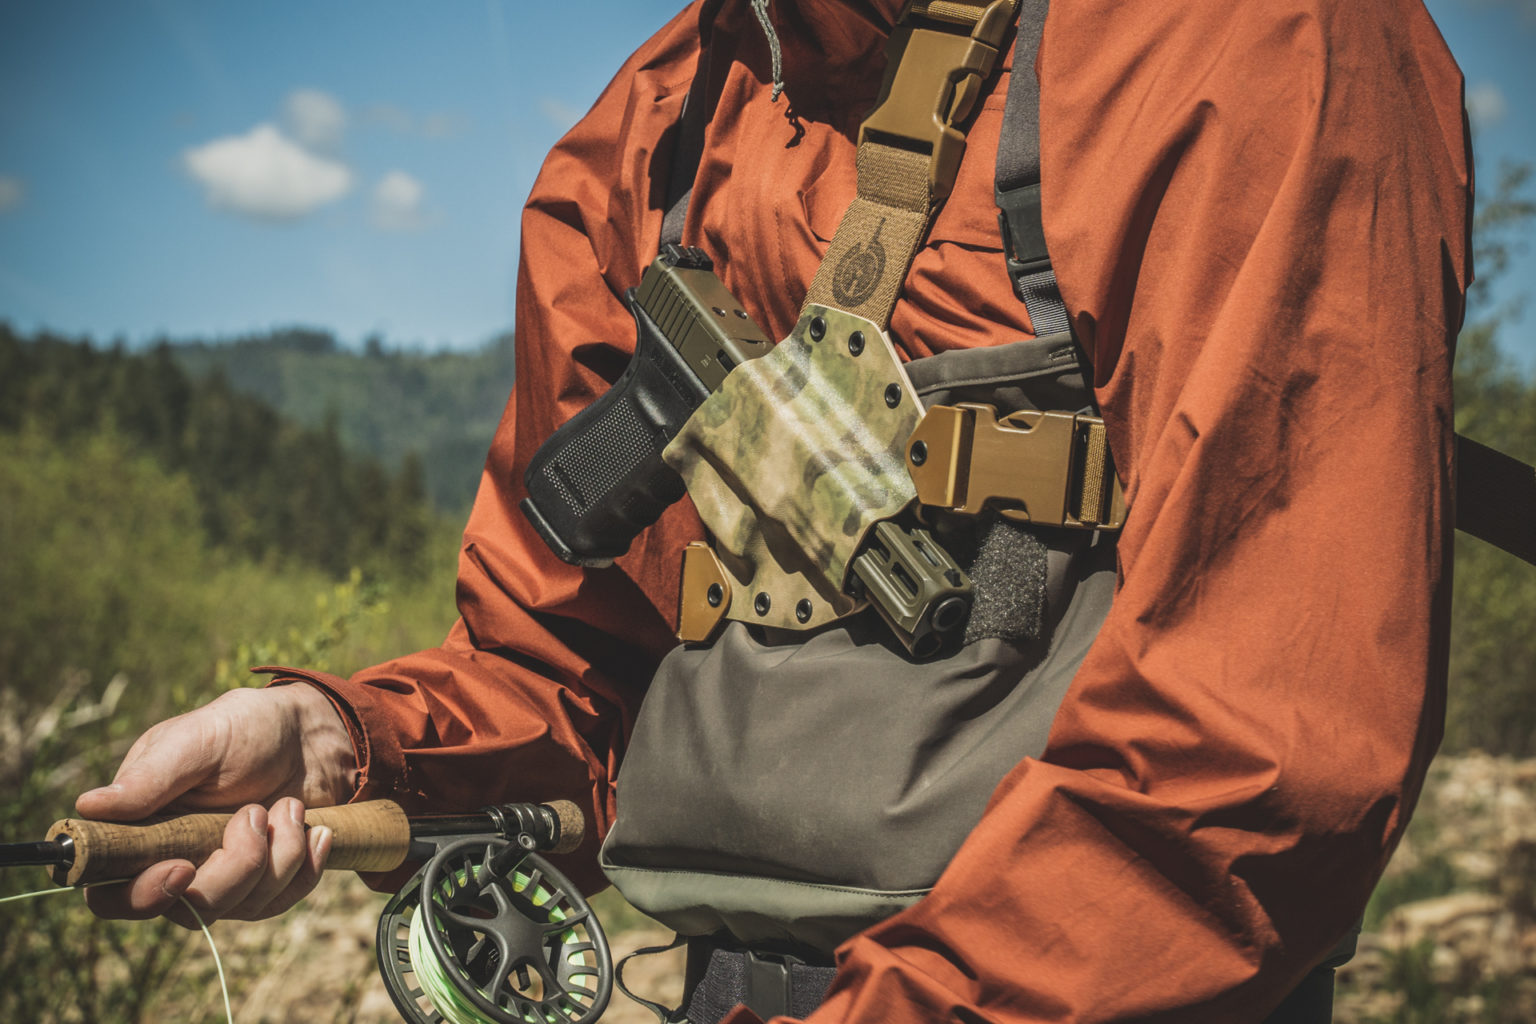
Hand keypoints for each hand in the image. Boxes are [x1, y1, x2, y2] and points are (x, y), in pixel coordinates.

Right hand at [75, 683, 357, 927]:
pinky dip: (304, 868)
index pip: (113, 895)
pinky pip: (280, 901)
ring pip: (241, 907)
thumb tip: (89, 807)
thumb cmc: (245, 727)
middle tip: (257, 811)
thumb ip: (151, 776)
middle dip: (235, 867)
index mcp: (138, 830)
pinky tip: (316, 833)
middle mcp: (173, 862)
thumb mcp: (200, 738)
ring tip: (289, 806)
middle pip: (188, 909)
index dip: (142, 896)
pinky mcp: (263, 883)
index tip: (182, 867)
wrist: (310, 736)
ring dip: (279, 855)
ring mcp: (221, 876)